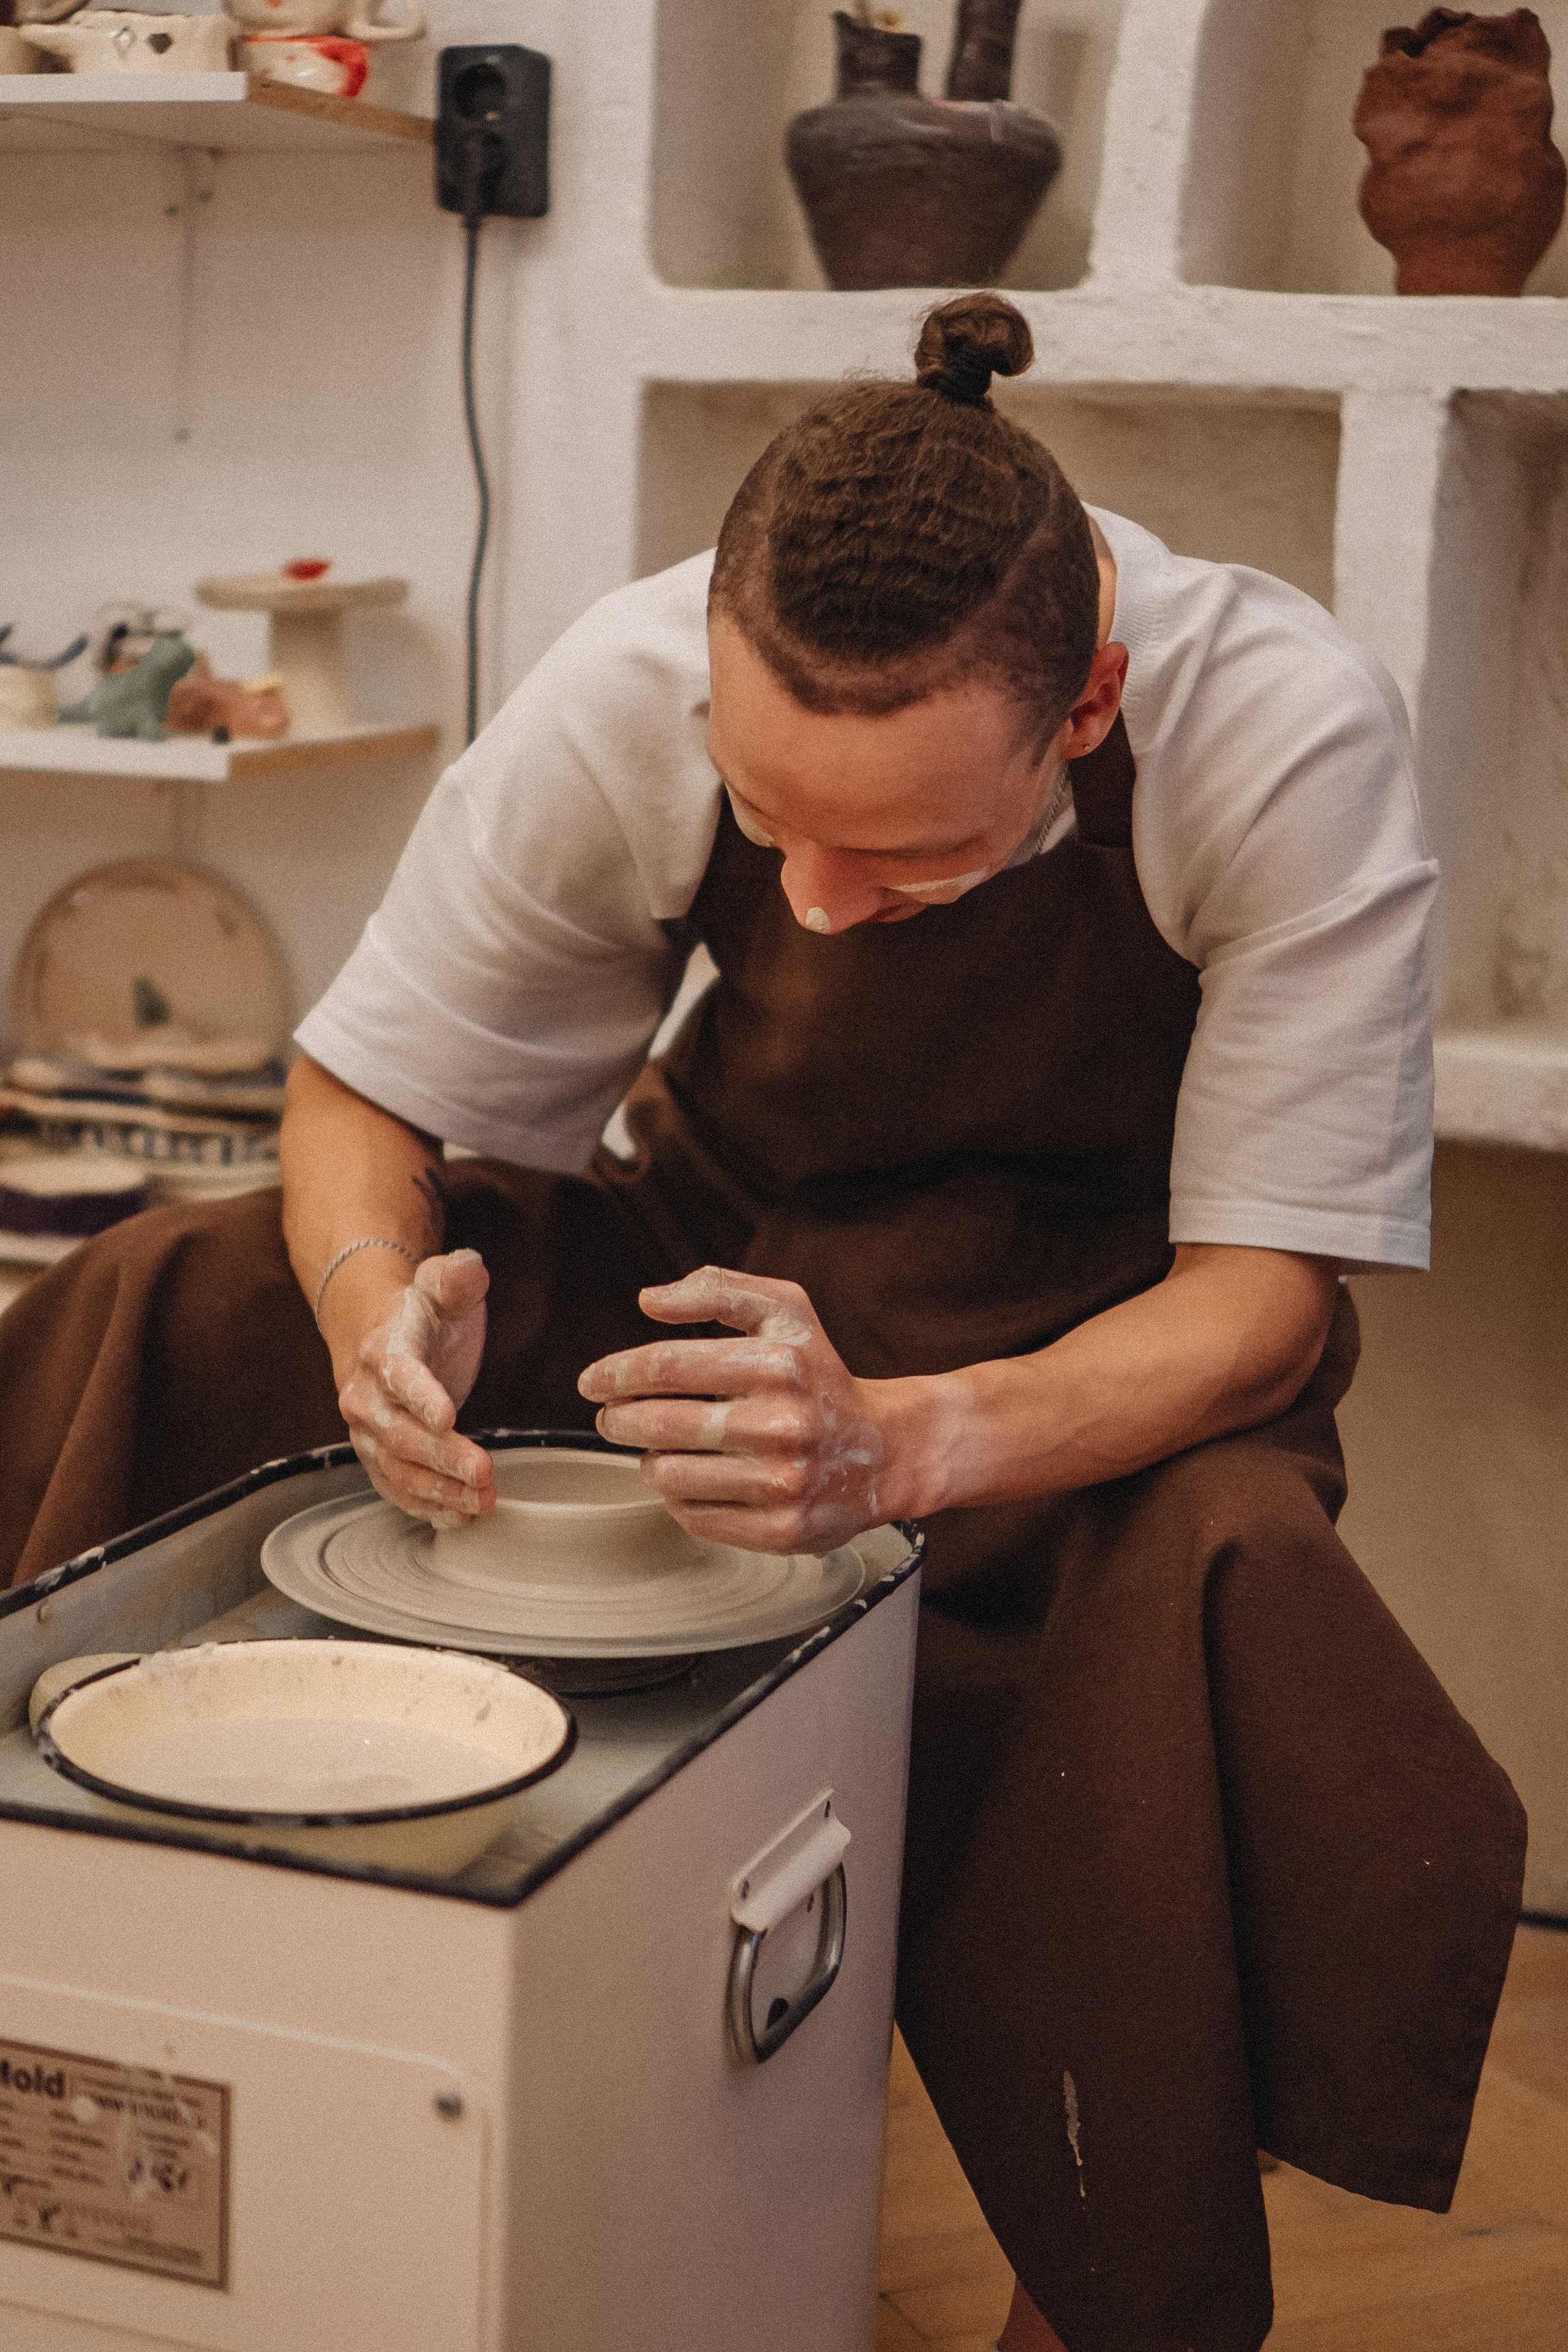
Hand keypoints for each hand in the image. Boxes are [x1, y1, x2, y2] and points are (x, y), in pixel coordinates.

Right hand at [335, 1249, 495, 1525]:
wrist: (377, 1335)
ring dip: (438, 1490)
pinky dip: (423, 1506)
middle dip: (441, 1458)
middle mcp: (365, 1394)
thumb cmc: (420, 1314)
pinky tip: (457, 1517)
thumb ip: (457, 1277)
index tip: (449, 1417)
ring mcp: (367, 1431)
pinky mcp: (377, 1457)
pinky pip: (394, 1488)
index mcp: (383, 1347)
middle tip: (485, 1472)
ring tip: (482, 1501)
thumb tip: (470, 1267)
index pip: (398, 1374)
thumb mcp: (442, 1285)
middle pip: (398, 1434)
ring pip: (395, 1469)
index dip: (421, 1397)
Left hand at [577, 1266, 890, 1554]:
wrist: (886, 1451)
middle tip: (612, 1417)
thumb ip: (718, 1290)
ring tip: (663, 1447)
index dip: (616, 1373)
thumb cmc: (820, 1375)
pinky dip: (681, 1496)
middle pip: (660, 1424)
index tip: (593, 1381)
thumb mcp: (786, 1311)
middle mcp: (784, 1423)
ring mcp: (784, 1482)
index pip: (667, 1366)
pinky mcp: (782, 1530)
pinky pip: (693, 1515)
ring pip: (668, 1475)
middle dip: (619, 1419)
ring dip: (651, 1459)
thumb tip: (650, 1300)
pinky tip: (698, 1478)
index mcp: (780, 1362)